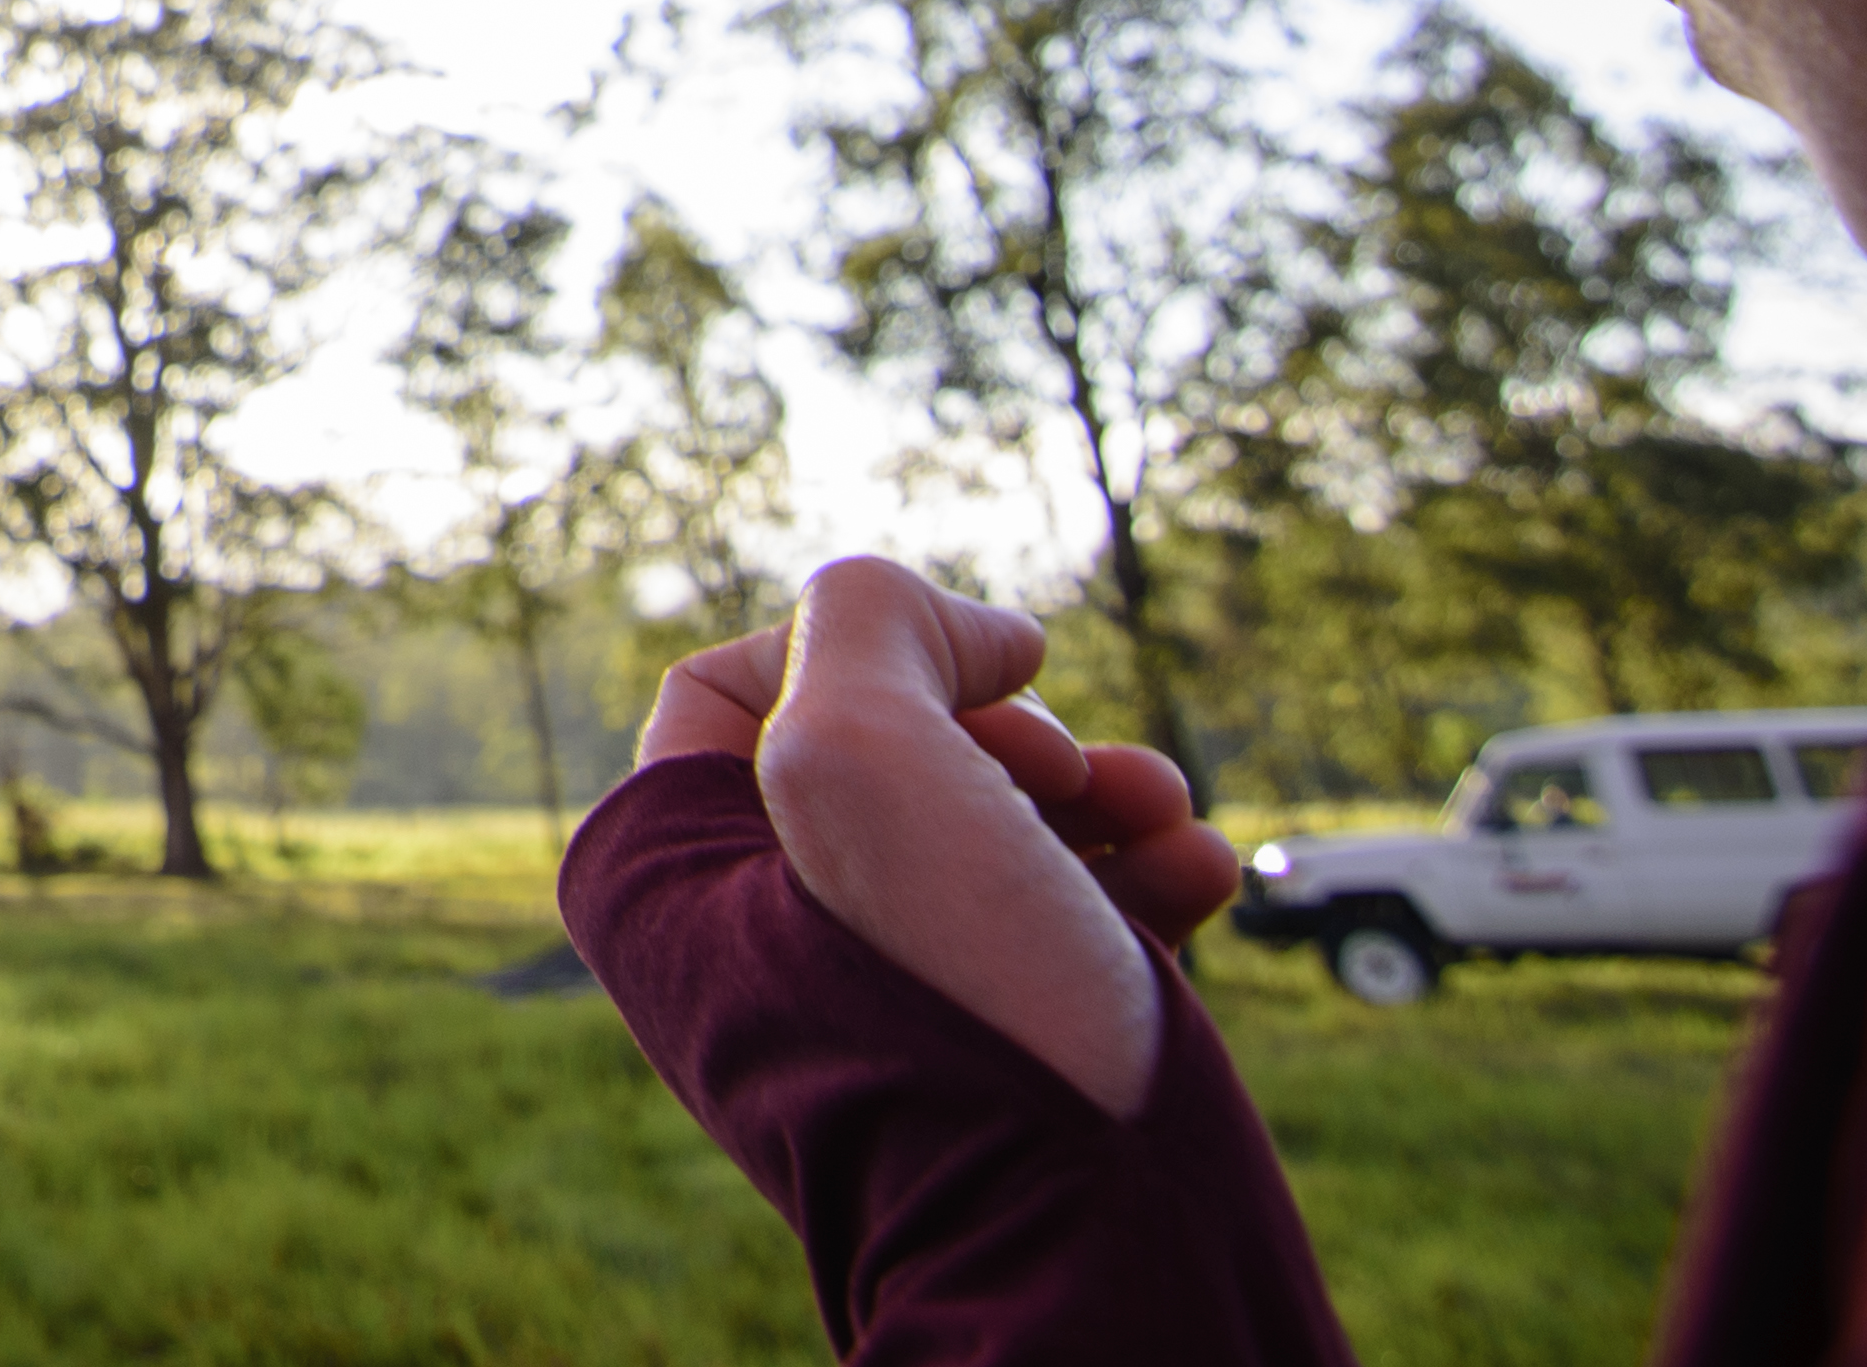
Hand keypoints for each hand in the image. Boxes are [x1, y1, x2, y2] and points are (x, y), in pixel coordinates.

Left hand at [642, 557, 1239, 1117]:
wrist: (1079, 1244)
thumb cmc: (948, 1005)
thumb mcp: (858, 754)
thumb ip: (866, 623)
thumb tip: (960, 634)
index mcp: (664, 874)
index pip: (735, 679)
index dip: (870, 650)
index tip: (987, 680)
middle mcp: (757, 932)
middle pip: (888, 743)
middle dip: (1013, 727)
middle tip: (1071, 773)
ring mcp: (885, 991)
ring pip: (997, 822)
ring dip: (1104, 788)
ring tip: (1166, 816)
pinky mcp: (1002, 1042)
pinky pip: (1066, 917)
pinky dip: (1142, 874)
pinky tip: (1201, 875)